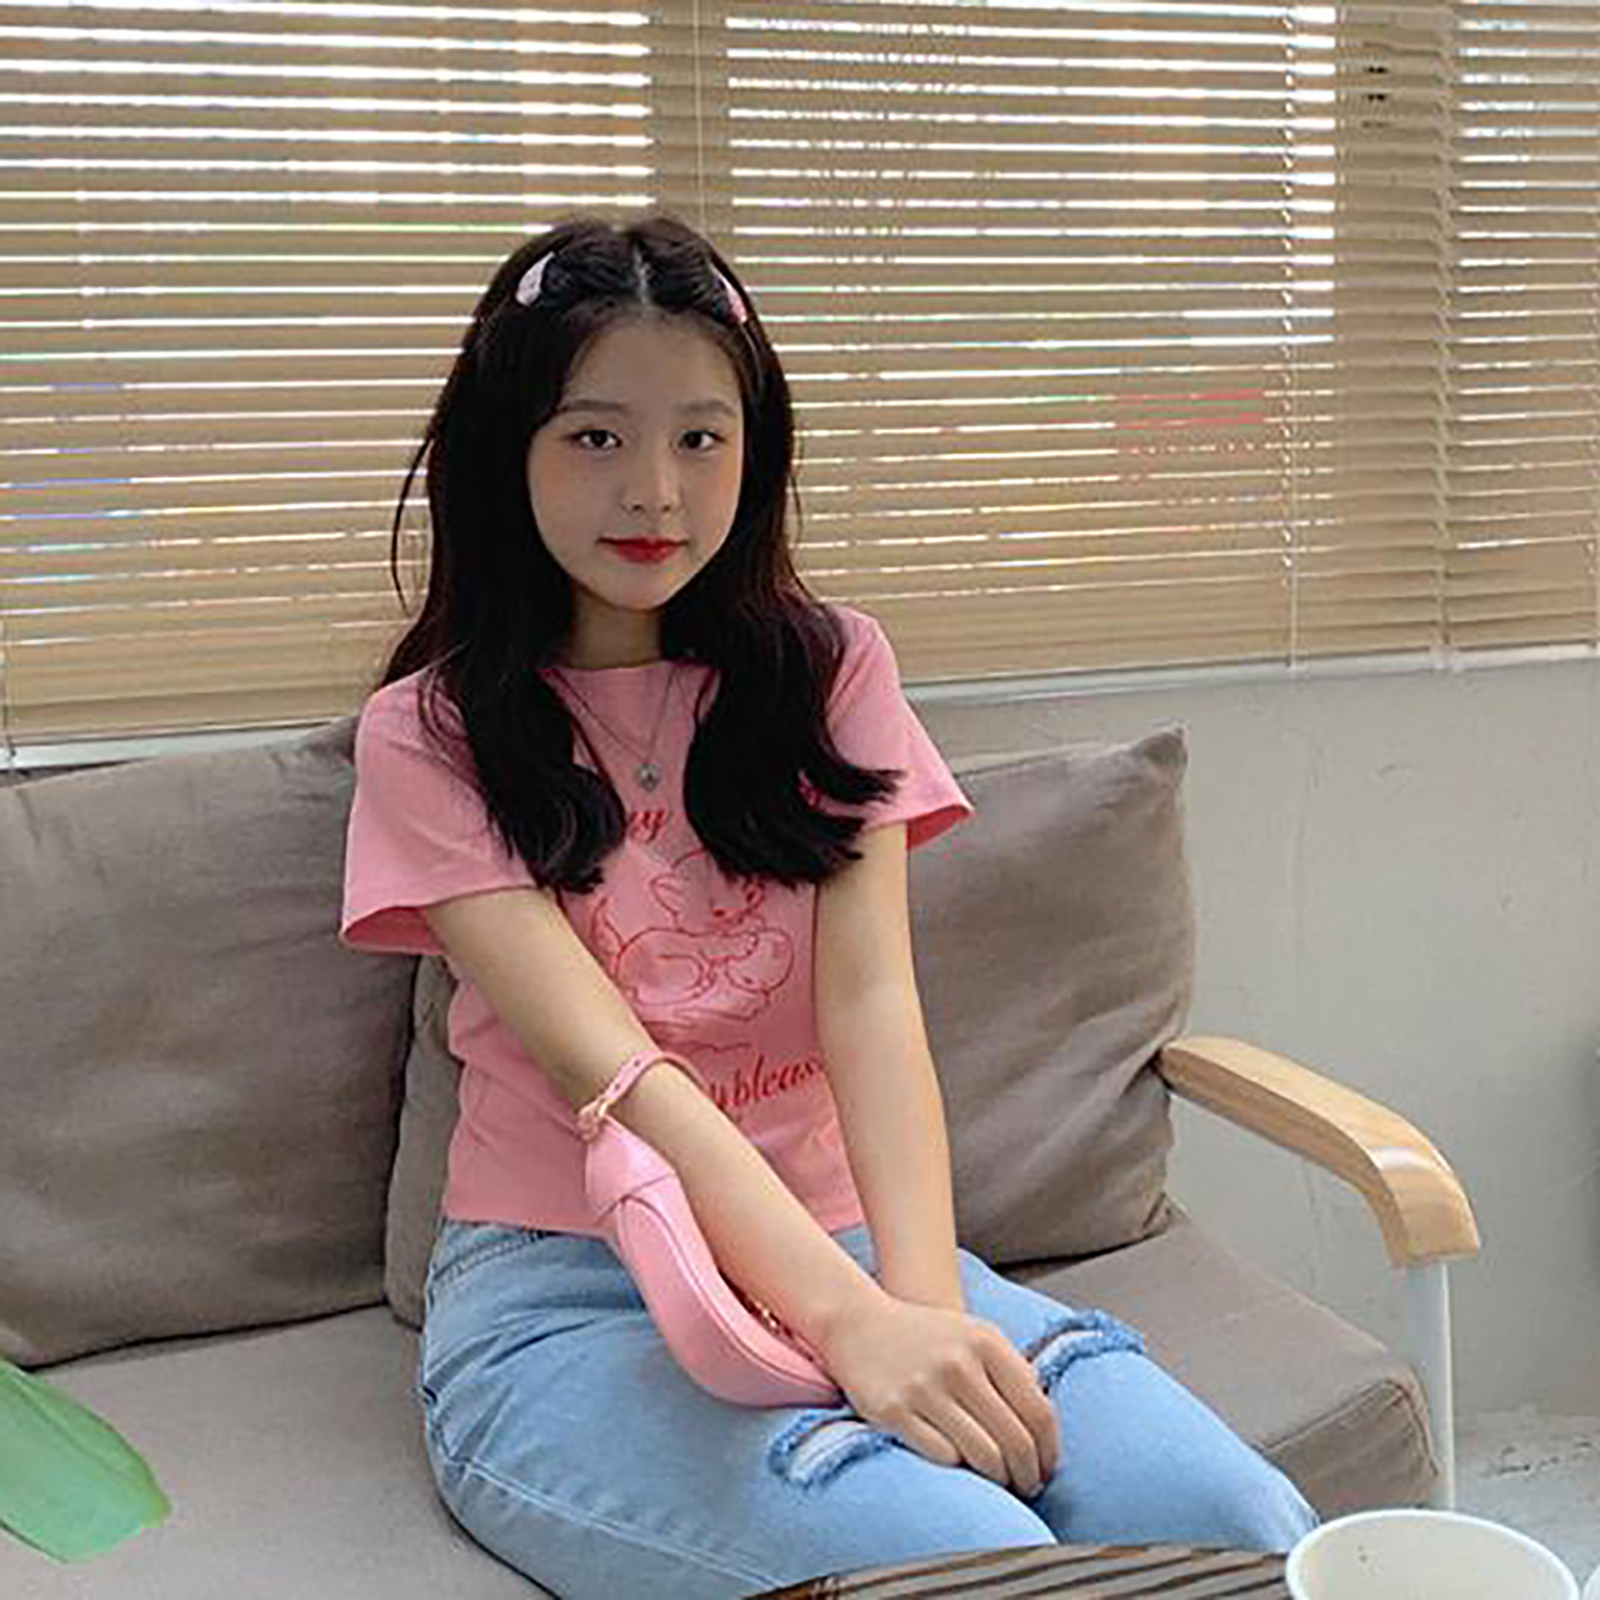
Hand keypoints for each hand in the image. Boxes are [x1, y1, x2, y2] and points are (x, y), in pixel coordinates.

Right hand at [814, 1293, 1059, 1495]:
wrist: (859, 1323)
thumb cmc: (926, 1336)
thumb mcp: (976, 1335)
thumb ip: (1013, 1373)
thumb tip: (1045, 1434)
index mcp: (986, 1341)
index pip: (1038, 1412)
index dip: (1049, 1450)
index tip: (1046, 1468)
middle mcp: (958, 1363)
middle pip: (1015, 1440)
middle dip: (1028, 1474)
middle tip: (1027, 1486)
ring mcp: (924, 1388)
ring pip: (984, 1456)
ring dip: (999, 1480)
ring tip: (1000, 1483)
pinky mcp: (894, 1411)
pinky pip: (944, 1458)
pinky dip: (960, 1470)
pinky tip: (962, 1468)